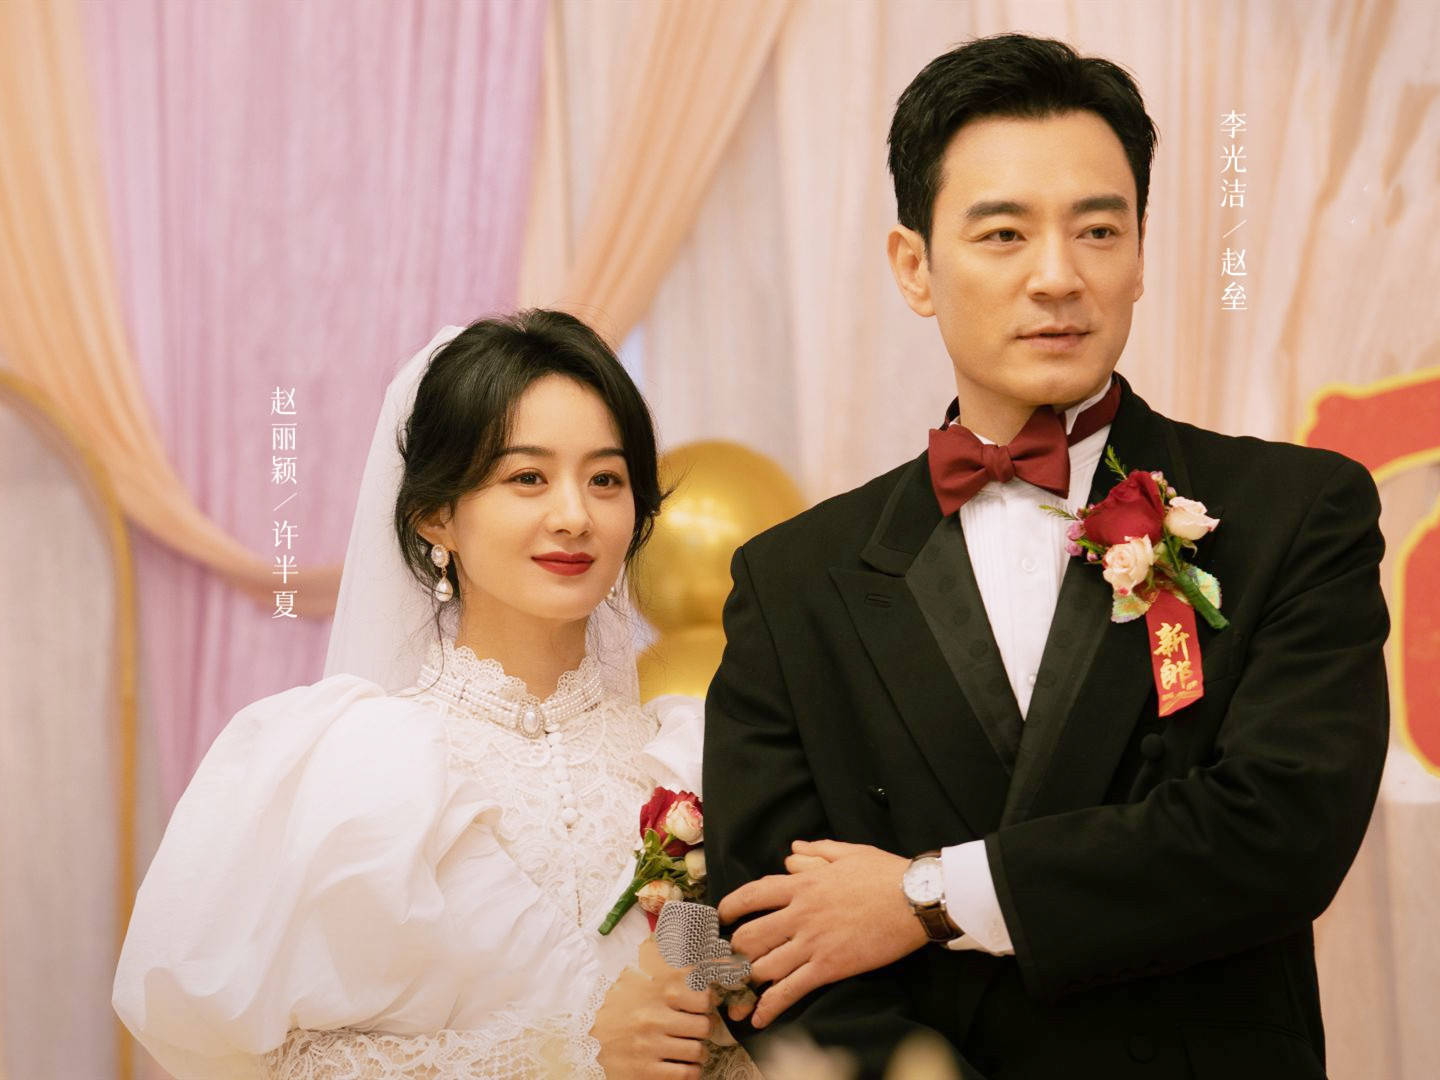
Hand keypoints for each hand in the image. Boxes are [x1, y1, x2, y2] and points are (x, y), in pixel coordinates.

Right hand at [591, 937, 714, 1078]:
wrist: (585, 1038)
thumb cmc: (620, 1005)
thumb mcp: (639, 974)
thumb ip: (670, 959)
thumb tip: (715, 950)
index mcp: (655, 991)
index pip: (703, 995)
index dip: (707, 1001)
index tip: (701, 1004)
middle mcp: (653, 1018)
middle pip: (704, 1026)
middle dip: (703, 1028)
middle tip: (695, 1028)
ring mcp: (649, 1046)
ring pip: (698, 1051)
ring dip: (698, 1051)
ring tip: (690, 1046)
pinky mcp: (646, 1072)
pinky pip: (686, 1074)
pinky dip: (691, 1071)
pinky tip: (683, 1064)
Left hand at [717, 839, 928, 1028]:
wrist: (915, 899)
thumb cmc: (885, 873)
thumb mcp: (848, 852)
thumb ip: (816, 852)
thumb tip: (793, 852)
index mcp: (803, 885)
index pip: (752, 895)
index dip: (730, 907)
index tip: (722, 916)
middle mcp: (800, 914)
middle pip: (749, 936)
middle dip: (735, 949)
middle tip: (732, 956)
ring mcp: (813, 943)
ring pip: (764, 966)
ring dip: (751, 977)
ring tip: (745, 984)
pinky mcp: (829, 967)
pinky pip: (791, 990)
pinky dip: (770, 1007)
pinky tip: (758, 1017)